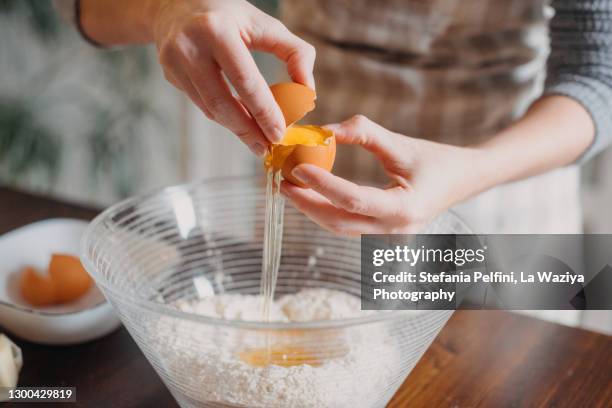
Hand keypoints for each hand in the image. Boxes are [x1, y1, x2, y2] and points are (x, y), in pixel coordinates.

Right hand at [152, 0, 315, 154]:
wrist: (175, 5)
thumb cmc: (229, 15)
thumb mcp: (264, 24)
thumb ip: (295, 53)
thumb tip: (308, 93)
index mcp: (217, 30)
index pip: (245, 81)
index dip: (264, 112)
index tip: (279, 133)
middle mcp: (190, 46)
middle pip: (222, 102)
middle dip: (248, 130)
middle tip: (267, 147)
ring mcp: (174, 62)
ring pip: (210, 108)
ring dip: (236, 128)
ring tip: (257, 140)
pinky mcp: (169, 74)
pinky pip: (201, 104)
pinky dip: (223, 116)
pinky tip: (240, 122)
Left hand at [280, 115, 483, 235]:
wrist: (465, 180)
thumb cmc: (437, 159)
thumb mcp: (402, 143)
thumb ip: (364, 133)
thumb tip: (323, 130)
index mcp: (404, 210)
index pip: (352, 200)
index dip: (322, 184)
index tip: (296, 167)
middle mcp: (394, 230)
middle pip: (339, 222)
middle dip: (306, 203)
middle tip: (281, 181)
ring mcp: (388, 236)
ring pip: (340, 227)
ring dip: (312, 208)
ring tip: (290, 185)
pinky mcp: (382, 231)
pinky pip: (347, 224)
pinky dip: (326, 209)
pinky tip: (311, 193)